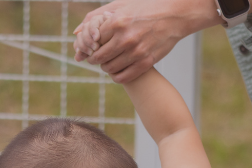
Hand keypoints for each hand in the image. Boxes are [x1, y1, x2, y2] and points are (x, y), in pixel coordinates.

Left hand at [72, 0, 220, 82]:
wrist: (175, 15)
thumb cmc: (145, 8)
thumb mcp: (120, 6)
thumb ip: (97, 17)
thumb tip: (76, 32)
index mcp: (117, 23)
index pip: (92, 42)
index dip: (89, 47)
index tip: (91, 47)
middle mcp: (125, 38)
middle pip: (98, 58)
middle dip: (94, 59)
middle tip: (98, 57)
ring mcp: (136, 52)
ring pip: (109, 68)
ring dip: (105, 67)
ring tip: (109, 61)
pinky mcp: (146, 62)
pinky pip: (122, 77)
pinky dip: (116, 76)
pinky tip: (118, 70)